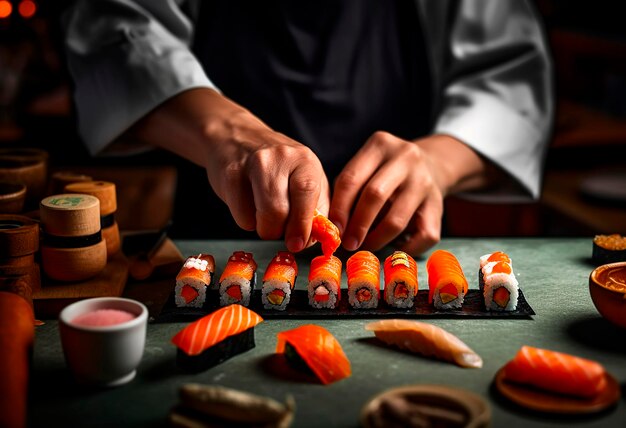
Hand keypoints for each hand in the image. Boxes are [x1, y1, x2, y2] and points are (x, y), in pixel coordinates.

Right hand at [128, 89, 328, 251]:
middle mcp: (280, 157)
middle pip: (281, 210)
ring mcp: (253, 164)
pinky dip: (247, 221)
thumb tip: (315, 239)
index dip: (303, 224)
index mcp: (305, 160)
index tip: (299, 243)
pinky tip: (248, 204)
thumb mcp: (304, 177)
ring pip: (262, 215)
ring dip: (265, 228)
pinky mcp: (230, 174)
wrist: (235, 137)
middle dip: (281, 232)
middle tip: (280, 231)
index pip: (307, 193)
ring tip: (265, 217)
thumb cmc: (276, 166)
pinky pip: (241, 216)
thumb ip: (316, 207)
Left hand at [329, 132, 489, 255]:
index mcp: (380, 145)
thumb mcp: (366, 166)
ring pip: (397, 220)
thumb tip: (330, 226)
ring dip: (377, 240)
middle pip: (375, 195)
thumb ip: (348, 188)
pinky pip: (423, 235)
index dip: (339, 208)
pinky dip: (406, 249)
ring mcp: (425, 181)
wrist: (431, 165)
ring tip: (365, 247)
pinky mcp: (439, 204)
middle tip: (348, 243)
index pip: (351, 178)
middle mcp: (406, 158)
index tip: (333, 229)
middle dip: (357, 225)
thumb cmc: (385, 172)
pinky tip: (392, 249)